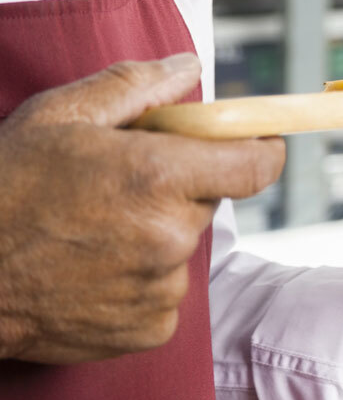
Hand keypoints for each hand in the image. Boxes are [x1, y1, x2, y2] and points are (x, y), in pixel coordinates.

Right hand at [0, 55, 284, 363]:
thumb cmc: (0, 188)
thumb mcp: (60, 116)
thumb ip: (136, 87)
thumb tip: (188, 69)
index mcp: (159, 176)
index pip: (255, 165)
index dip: (259, 151)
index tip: (254, 144)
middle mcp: (170, 236)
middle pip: (208, 202)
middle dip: (178, 188)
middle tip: (121, 186)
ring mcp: (160, 288)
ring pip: (182, 248)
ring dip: (154, 236)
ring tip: (91, 232)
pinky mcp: (148, 330)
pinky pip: (163, 294)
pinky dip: (138, 281)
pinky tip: (89, 270)